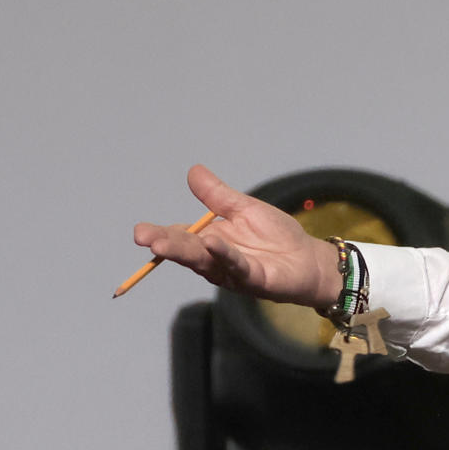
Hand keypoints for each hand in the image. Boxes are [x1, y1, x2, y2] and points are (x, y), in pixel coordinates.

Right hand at [132, 165, 342, 307]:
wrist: (308, 258)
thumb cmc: (276, 236)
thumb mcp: (244, 209)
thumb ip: (218, 195)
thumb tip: (193, 171)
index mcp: (209, 239)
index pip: (179, 235)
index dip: (159, 234)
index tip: (140, 232)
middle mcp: (214, 258)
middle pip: (185, 250)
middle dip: (164, 244)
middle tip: (143, 238)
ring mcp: (231, 270)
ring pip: (204, 260)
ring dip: (183, 252)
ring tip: (160, 245)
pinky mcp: (253, 278)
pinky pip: (236, 266)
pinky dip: (224, 254)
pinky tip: (212, 243)